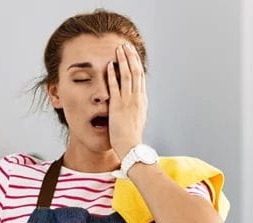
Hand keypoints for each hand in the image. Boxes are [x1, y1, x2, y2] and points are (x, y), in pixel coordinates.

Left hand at [107, 42, 146, 159]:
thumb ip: (134, 109)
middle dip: (131, 57)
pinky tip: (110, 64)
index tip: (132, 54)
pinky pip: (115, 86)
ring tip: (119, 49)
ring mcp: (128, 101)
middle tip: (126, 45)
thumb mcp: (136, 119)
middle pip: (136, 72)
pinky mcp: (118, 106)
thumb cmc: (132, 137)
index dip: (137, 64)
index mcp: (142, 100)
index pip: (140, 77)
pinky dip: (113, 74)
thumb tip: (132, 104)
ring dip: (123, 60)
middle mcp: (137, 98)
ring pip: (128, 75)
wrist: (131, 147)